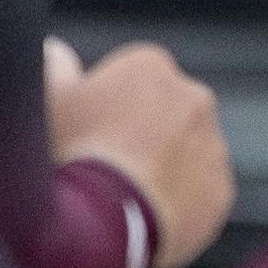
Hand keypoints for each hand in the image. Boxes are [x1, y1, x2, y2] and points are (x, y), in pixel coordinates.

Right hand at [44, 36, 228, 267]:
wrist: (100, 218)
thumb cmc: (66, 150)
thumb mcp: (46, 101)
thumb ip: (53, 68)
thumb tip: (56, 50)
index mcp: (150, 66)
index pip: (129, 79)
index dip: (102, 106)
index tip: (83, 130)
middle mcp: (195, 97)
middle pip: (162, 112)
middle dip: (140, 130)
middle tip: (102, 163)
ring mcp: (213, 144)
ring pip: (184, 152)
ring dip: (161, 165)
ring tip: (121, 193)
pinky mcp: (221, 189)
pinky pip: (198, 192)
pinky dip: (176, 201)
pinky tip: (143, 214)